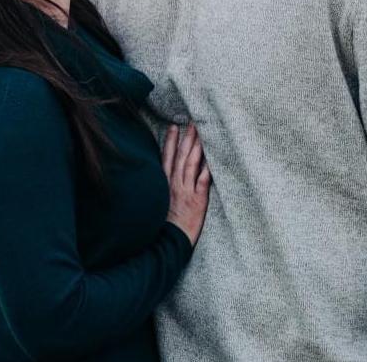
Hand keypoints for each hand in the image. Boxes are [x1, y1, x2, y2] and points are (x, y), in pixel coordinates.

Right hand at [162, 124, 210, 245]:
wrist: (166, 244)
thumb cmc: (161, 227)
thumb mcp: (155, 205)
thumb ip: (159, 190)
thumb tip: (160, 179)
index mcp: (163, 185)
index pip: (166, 158)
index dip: (170, 142)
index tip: (173, 127)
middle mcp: (174, 185)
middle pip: (181, 157)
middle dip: (186, 138)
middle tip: (192, 122)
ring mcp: (186, 192)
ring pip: (191, 164)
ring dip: (197, 147)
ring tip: (202, 133)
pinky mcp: (197, 201)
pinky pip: (203, 181)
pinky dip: (206, 169)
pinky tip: (211, 158)